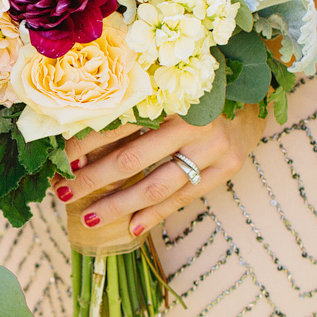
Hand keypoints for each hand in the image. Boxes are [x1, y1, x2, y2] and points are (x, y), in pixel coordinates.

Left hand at [59, 109, 267, 237]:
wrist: (253, 97)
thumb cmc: (197, 91)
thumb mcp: (165, 89)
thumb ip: (132, 108)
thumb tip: (79, 138)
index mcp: (171, 94)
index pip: (118, 124)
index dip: (87, 144)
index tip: (63, 161)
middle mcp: (194, 121)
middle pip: (132, 159)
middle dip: (94, 180)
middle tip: (63, 192)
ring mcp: (213, 148)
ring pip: (156, 185)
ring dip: (118, 205)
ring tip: (88, 218)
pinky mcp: (226, 168)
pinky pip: (184, 198)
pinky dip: (155, 215)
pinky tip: (131, 228)